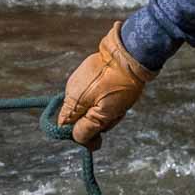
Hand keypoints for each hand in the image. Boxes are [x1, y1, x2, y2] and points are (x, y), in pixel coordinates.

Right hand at [56, 22, 155, 149]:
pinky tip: (118, 93)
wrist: (130, 53)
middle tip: (114, 115)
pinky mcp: (91, 73)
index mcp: (72, 100)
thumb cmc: (118, 85)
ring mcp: (81, 79)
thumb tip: (78, 141)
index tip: (96, 136)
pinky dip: (106, 98)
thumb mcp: (105, 113)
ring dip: (104, 110)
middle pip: (79, 117)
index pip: (63, 125)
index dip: (78, 134)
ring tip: (119, 103)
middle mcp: (72, 89)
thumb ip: (88, 129)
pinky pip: (95, 93)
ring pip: (89, 106)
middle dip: (97, 122)